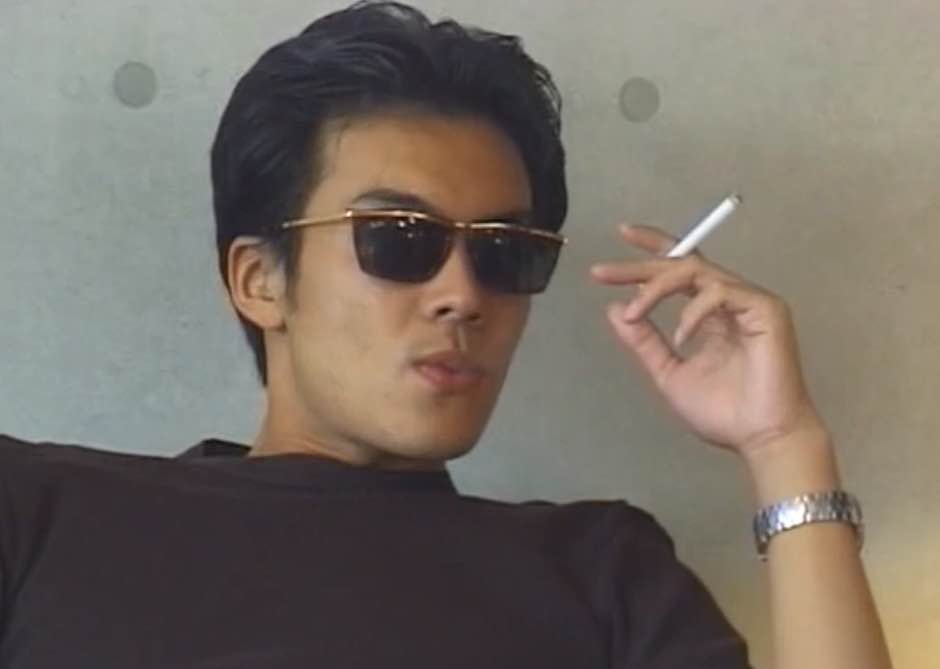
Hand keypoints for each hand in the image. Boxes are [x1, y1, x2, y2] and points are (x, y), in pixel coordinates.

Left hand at [591, 224, 825, 460]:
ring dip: (656, 288)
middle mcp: (731, 300)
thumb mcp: (669, 373)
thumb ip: (644, 342)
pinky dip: (693, 312)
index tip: (622, 234)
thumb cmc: (724, 413)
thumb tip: (614, 310)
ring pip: (696, 271)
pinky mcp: (767, 308)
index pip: (682, 268)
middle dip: (640, 266)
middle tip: (603, 273)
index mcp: (712, 313)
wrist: (760, 439)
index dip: (654, 247)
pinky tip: (681, 338)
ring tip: (634, 312)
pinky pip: (720, 292)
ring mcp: (750, 301)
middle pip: (683, 262)